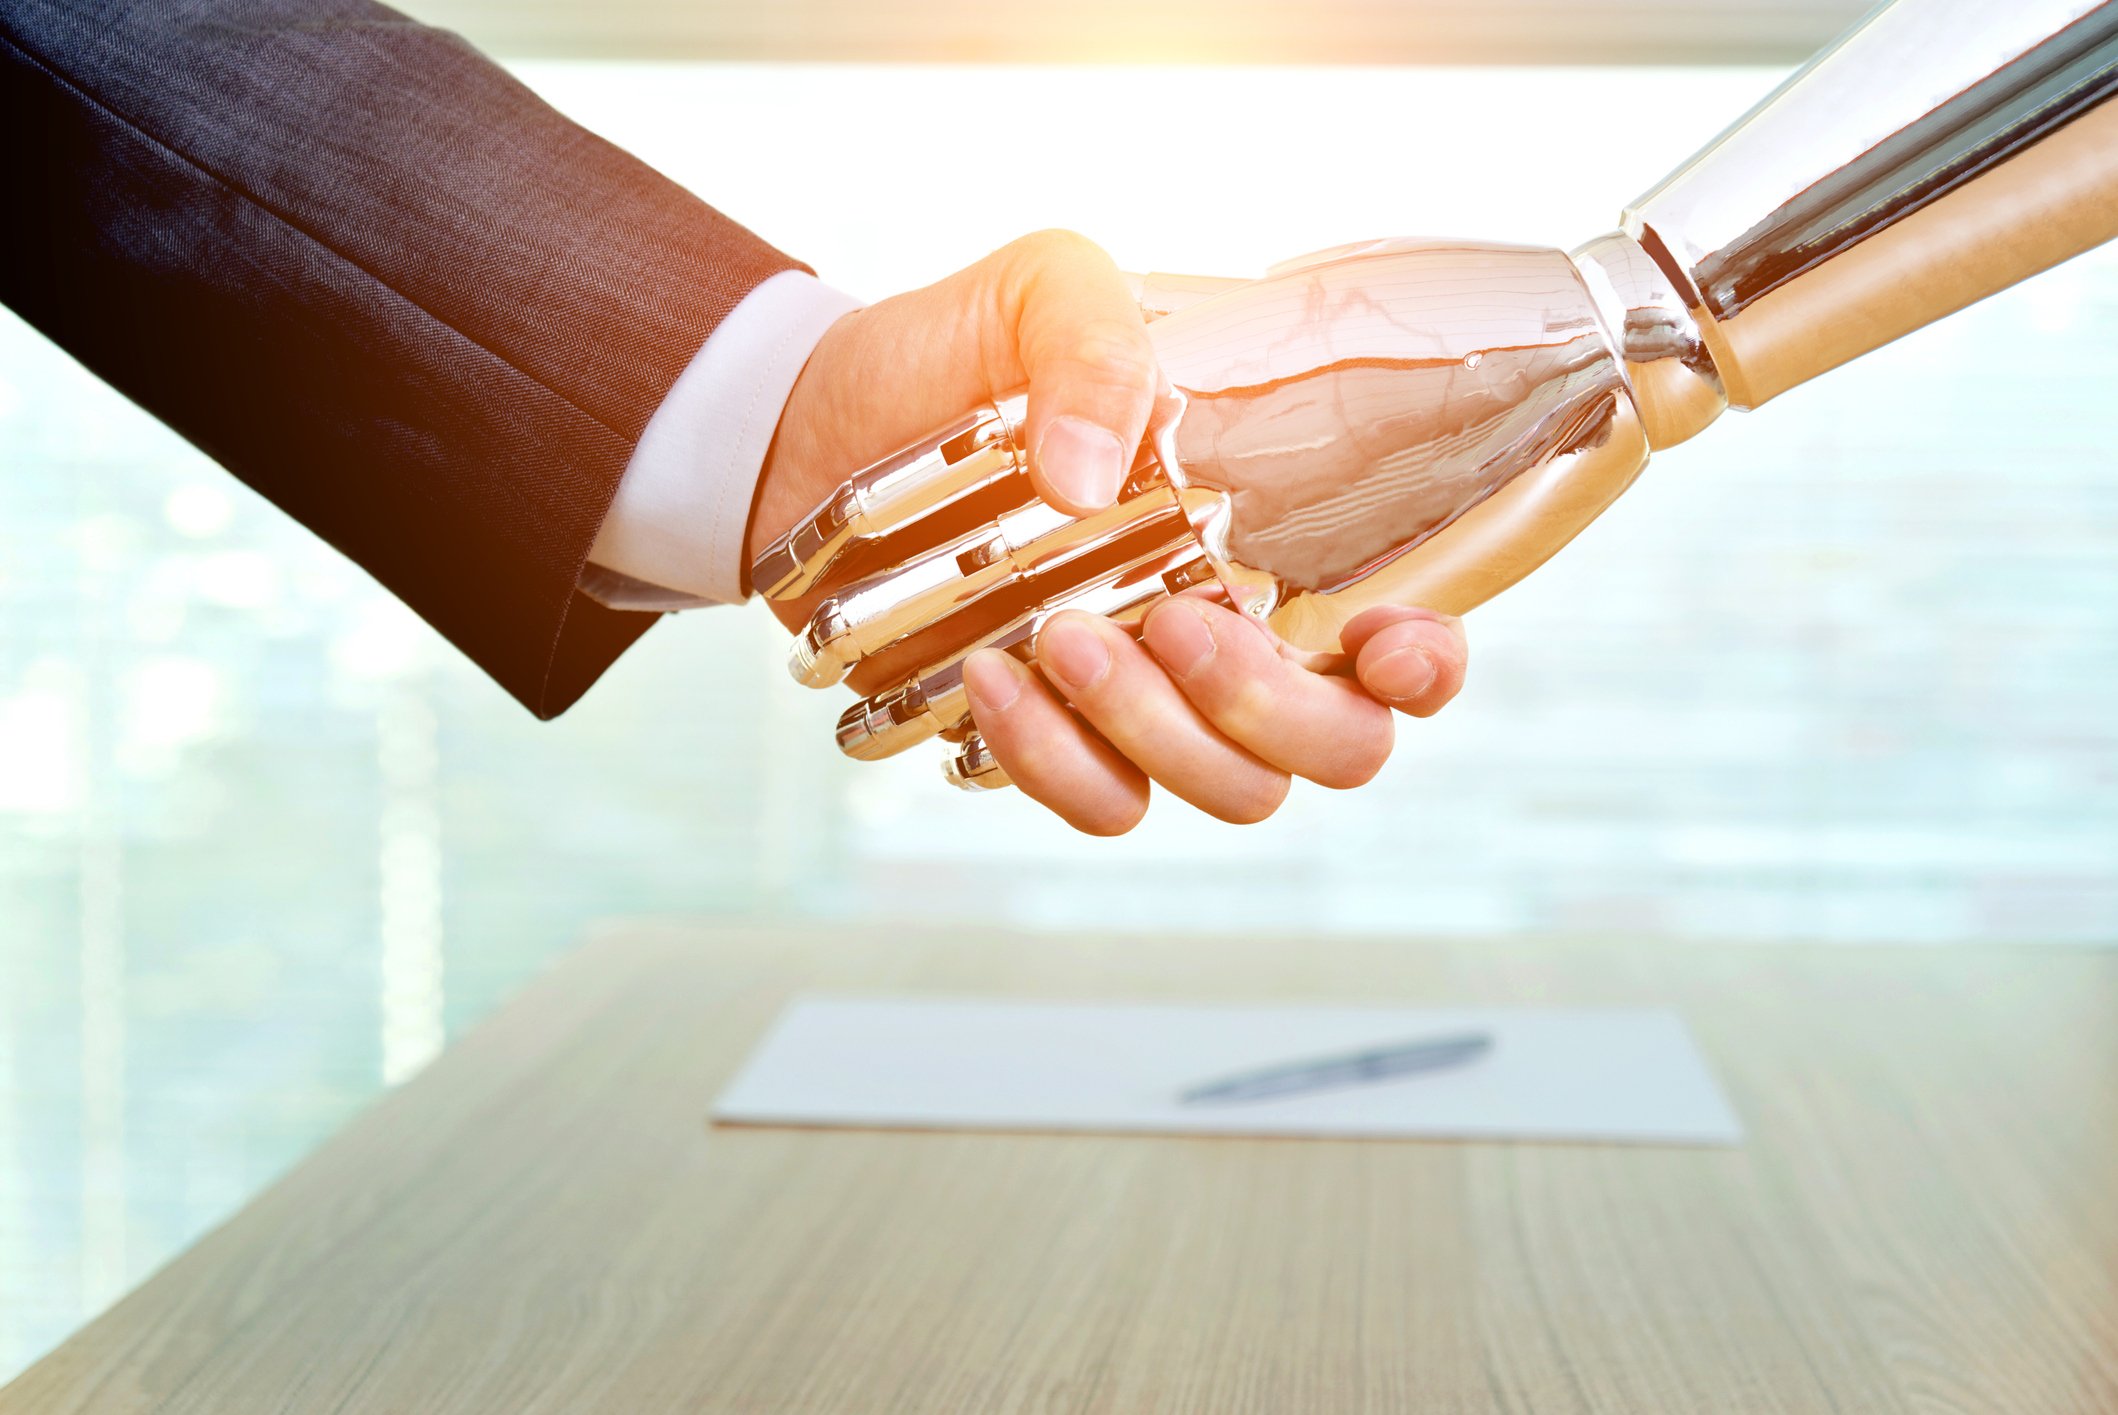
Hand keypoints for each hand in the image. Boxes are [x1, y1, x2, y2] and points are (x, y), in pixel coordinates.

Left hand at [749, 231, 1470, 833]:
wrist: (811, 428)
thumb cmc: (960, 354)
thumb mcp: (1042, 288)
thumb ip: (1095, 342)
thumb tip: (1089, 480)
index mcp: (1282, 535)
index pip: (1406, 638)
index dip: (1426, 667)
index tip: (1388, 645)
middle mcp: (1242, 638)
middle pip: (1337, 745)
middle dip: (1270, 705)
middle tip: (1173, 618)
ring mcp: (1157, 708)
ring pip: (1232, 791)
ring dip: (1154, 727)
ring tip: (1055, 634)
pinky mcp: (1062, 749)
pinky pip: (1106, 807)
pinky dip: (1053, 760)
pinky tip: (988, 678)